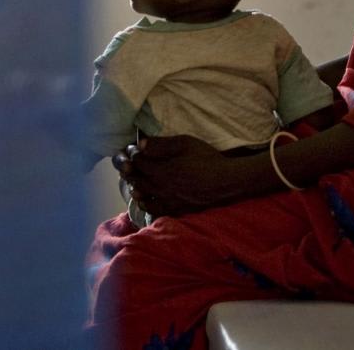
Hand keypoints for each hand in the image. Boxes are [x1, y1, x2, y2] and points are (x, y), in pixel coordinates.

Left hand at [112, 135, 239, 216]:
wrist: (226, 181)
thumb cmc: (206, 158)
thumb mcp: (185, 143)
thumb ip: (161, 144)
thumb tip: (139, 144)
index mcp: (162, 170)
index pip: (138, 162)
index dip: (132, 153)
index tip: (132, 148)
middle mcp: (161, 187)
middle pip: (137, 178)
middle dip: (129, 170)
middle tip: (127, 163)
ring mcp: (167, 200)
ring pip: (142, 195)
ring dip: (134, 185)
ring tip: (134, 179)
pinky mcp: (175, 209)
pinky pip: (154, 210)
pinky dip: (145, 203)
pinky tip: (144, 198)